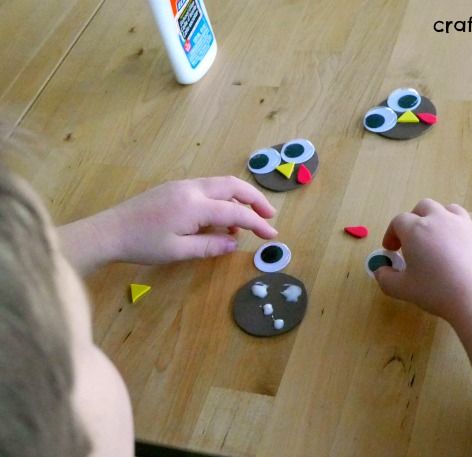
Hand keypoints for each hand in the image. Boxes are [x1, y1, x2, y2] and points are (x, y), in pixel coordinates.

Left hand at [62, 176, 277, 271]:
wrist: (109, 230)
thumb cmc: (142, 244)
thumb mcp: (178, 251)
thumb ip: (209, 245)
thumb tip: (234, 242)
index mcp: (194, 205)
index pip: (235, 211)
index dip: (257, 223)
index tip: (272, 235)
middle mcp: (192, 188)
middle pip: (233, 185)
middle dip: (255, 199)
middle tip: (269, 217)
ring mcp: (182, 185)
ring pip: (221, 183)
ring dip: (239, 198)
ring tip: (245, 222)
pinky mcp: (175, 187)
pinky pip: (208, 187)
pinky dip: (222, 198)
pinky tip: (220, 217)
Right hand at [374, 199, 471, 322]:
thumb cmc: (436, 291)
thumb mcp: (402, 289)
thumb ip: (385, 278)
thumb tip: (380, 270)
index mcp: (416, 229)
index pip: (398, 221)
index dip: (391, 234)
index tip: (391, 250)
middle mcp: (440, 220)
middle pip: (423, 207)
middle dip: (413, 220)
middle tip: (411, 241)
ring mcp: (464, 225)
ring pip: (447, 210)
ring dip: (437, 220)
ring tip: (436, 240)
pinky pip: (465, 226)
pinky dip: (456, 234)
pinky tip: (457, 256)